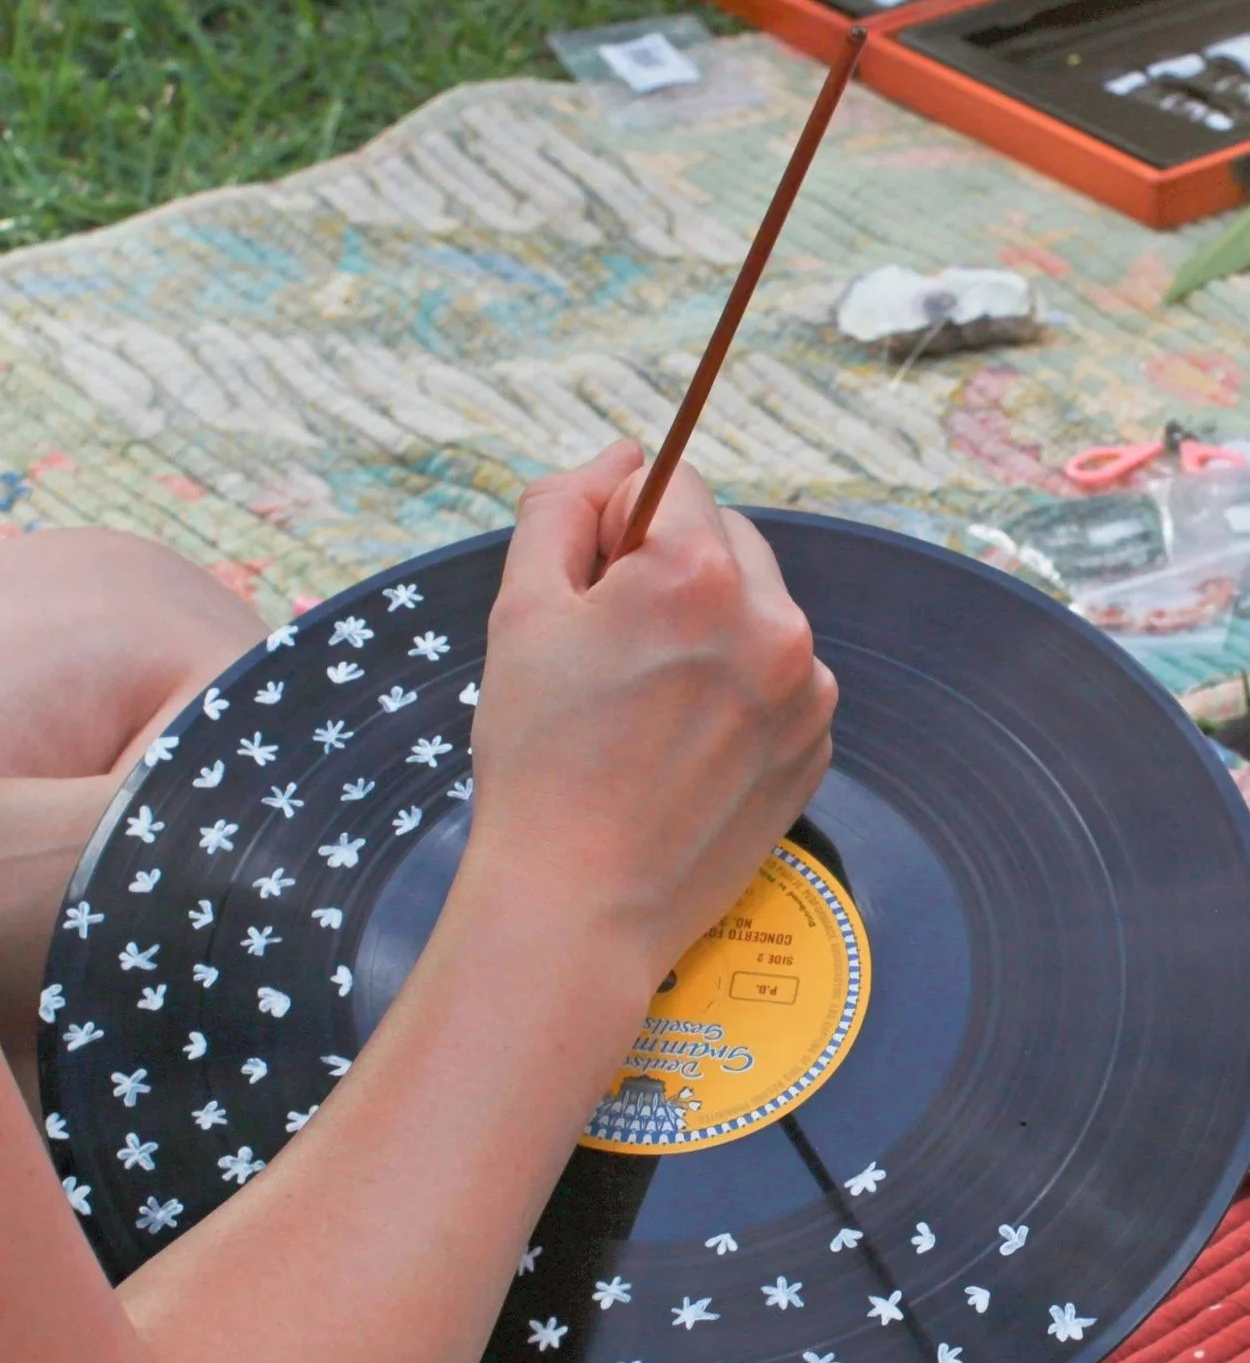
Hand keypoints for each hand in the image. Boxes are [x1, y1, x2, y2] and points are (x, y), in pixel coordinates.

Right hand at [466, 441, 837, 991]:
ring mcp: (807, 694)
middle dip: (670, 572)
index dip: (616, 529)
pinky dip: (739, 692)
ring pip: (757, 614)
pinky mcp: (815, 750)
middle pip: (725, 543)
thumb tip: (621, 457)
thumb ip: (564, 506)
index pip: (670, 486)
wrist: (578, 905)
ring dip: (710, 630)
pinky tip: (681, 746)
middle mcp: (777, 623)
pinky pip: (781, 682)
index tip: (588, 594)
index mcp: (703, 574)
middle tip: (610, 655)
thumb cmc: (539, 758)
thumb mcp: (521, 609)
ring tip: (645, 709)